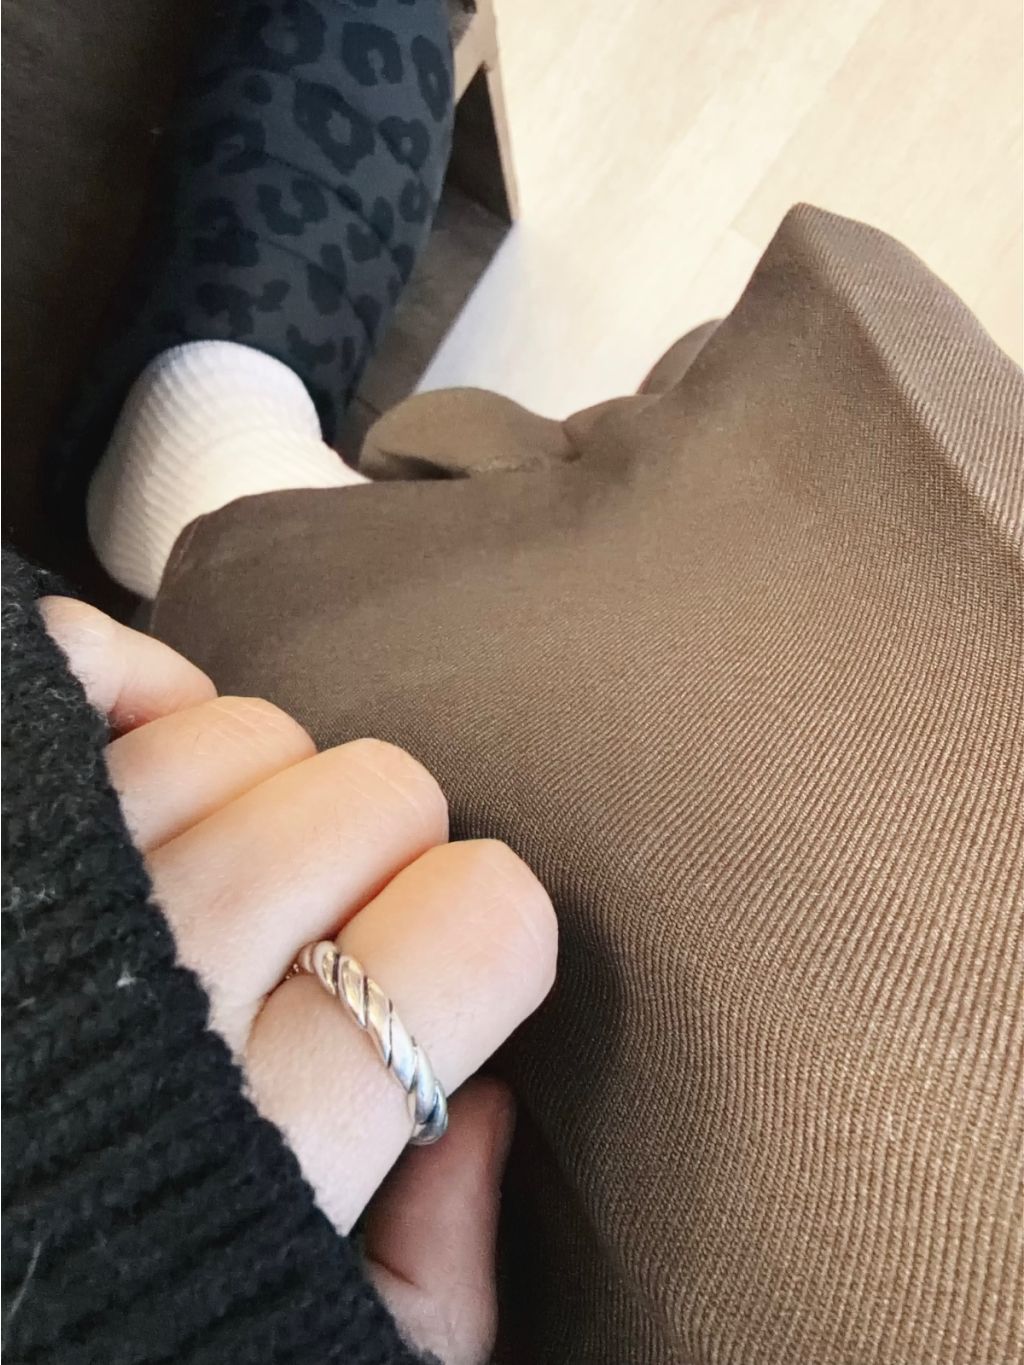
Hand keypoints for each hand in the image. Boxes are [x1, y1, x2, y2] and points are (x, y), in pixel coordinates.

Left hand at [42, 596, 557, 1364]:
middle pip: (366, 801)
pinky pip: (73, 673)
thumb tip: (489, 1098)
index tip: (468, 959)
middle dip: (395, 847)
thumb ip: (437, 1272)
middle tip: (347, 921)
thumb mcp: (314, 1362)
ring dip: (273, 787)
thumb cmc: (120, 1325)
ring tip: (245, 867)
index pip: (473, 928)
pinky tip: (165, 743)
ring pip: (238, 737)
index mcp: (266, 1150)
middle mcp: (155, 1006)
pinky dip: (135, 681)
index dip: (499, 928)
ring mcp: (49, 901)